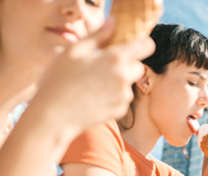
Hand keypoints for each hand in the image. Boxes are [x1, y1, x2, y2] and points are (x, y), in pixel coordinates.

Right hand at [34, 19, 153, 134]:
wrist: (54, 115)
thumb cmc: (59, 79)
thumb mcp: (75, 50)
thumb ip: (98, 35)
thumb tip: (113, 22)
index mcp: (116, 59)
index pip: (147, 45)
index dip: (141, 44)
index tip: (131, 46)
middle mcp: (124, 77)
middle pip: (138, 66)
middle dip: (126, 65)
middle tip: (103, 67)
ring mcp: (124, 96)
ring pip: (129, 84)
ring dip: (119, 82)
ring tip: (94, 84)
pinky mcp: (121, 110)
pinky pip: (122, 99)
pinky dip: (113, 96)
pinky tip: (94, 97)